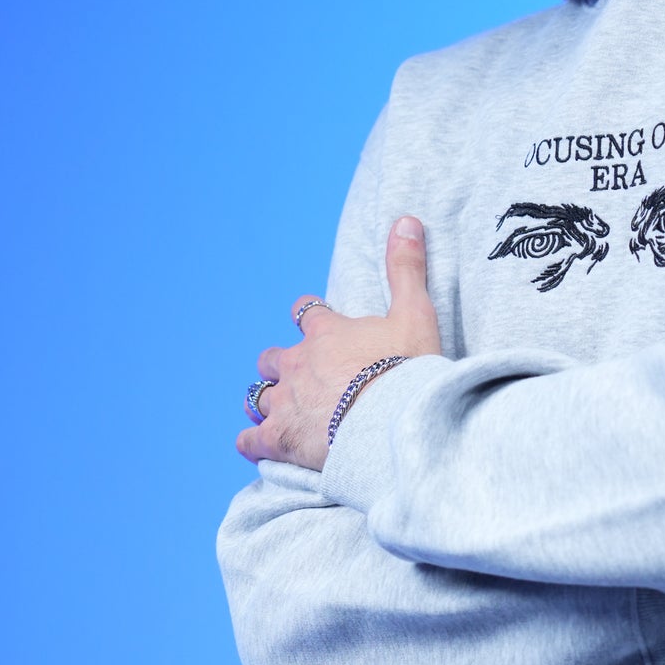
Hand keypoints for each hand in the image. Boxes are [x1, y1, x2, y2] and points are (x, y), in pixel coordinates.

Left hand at [235, 217, 441, 471]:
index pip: (305, 313)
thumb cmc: (407, 369)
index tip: (313, 322)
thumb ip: (406, 268)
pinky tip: (257, 445)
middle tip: (298, 375)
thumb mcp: (415, 313)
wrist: (393, 424)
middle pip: (272, 358)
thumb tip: (406, 219)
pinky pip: (249, 440)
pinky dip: (252, 441)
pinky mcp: (279, 438)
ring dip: (265, 401)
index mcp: (326, 333)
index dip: (308, 317)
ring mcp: (284, 402)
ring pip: (257, 397)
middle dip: (281, 365)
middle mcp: (297, 363)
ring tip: (276, 410)